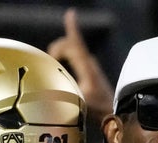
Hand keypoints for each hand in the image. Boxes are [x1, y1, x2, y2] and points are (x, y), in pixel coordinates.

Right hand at [47, 8, 113, 122]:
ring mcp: (89, 64)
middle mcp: (89, 61)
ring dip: (59, 53)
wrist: (111, 112)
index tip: (71, 14)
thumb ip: (64, 92)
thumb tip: (47, 89)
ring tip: (52, 67)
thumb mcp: (78, 101)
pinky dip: (63, 56)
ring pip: (70, 50)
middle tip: (48, 63)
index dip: (73, 28)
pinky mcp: (88, 70)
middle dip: (56, 49)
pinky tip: (57, 64)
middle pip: (69, 44)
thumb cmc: (96, 108)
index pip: (76, 44)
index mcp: (86, 66)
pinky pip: (73, 56)